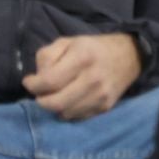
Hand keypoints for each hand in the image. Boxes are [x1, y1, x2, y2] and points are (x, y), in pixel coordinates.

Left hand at [22, 34, 140, 120]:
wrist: (129, 56)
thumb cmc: (92, 48)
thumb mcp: (68, 41)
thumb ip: (47, 56)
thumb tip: (37, 78)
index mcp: (82, 57)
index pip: (49, 81)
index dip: (33, 85)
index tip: (29, 81)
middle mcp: (92, 79)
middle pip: (55, 102)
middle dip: (40, 100)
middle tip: (39, 92)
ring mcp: (100, 96)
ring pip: (64, 113)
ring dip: (54, 106)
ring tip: (55, 94)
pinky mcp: (105, 107)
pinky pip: (76, 117)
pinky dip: (67, 110)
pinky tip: (69, 99)